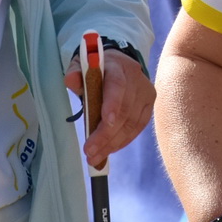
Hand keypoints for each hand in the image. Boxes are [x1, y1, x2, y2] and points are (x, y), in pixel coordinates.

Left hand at [63, 47, 154, 167]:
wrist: (117, 64)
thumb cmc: (96, 69)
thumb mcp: (81, 66)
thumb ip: (75, 74)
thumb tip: (71, 80)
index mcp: (117, 66)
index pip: (117, 85)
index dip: (113, 103)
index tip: (105, 122)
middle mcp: (136, 78)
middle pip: (124, 110)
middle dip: (106, 134)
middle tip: (90, 152)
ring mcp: (146, 91)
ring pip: (132, 122)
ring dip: (114, 143)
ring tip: (96, 157)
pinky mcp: (149, 104)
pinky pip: (138, 127)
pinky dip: (124, 141)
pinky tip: (110, 149)